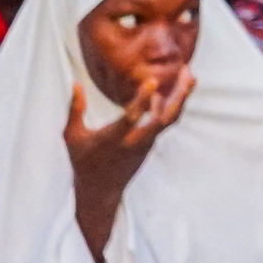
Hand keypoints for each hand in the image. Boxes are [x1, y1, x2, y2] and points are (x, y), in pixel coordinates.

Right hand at [63, 74, 194, 257]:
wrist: (101, 190)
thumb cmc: (83, 160)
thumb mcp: (73, 136)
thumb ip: (75, 109)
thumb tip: (76, 83)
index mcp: (113, 139)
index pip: (131, 117)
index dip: (142, 99)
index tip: (152, 80)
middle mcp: (135, 141)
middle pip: (165, 119)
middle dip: (180, 96)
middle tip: (188, 72)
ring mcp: (146, 143)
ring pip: (169, 119)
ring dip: (181, 98)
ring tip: (189, 75)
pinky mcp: (151, 143)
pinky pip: (164, 122)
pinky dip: (170, 105)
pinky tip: (170, 90)